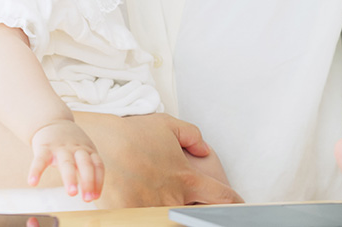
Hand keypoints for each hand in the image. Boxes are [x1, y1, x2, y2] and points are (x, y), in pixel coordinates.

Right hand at [28, 119, 103, 201]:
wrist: (50, 121)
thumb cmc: (69, 142)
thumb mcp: (83, 150)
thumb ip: (87, 170)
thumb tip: (93, 195)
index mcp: (87, 150)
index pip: (97, 165)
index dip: (98, 181)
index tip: (95, 196)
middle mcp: (75, 149)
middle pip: (85, 164)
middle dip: (88, 181)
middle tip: (88, 198)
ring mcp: (60, 148)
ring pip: (67, 163)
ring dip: (70, 178)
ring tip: (72, 193)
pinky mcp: (44, 147)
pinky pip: (40, 160)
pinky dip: (36, 171)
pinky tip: (32, 182)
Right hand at [79, 112, 242, 207]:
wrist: (100, 141)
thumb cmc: (131, 133)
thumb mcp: (165, 124)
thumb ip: (191, 135)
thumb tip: (204, 149)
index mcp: (187, 178)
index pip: (223, 197)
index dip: (235, 204)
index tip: (240, 207)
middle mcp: (175, 197)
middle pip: (199, 215)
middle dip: (199, 213)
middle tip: (198, 209)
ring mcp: (156, 209)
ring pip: (173, 219)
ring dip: (173, 214)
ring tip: (170, 208)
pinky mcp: (135, 216)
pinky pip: (149, 222)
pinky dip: (150, 218)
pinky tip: (149, 213)